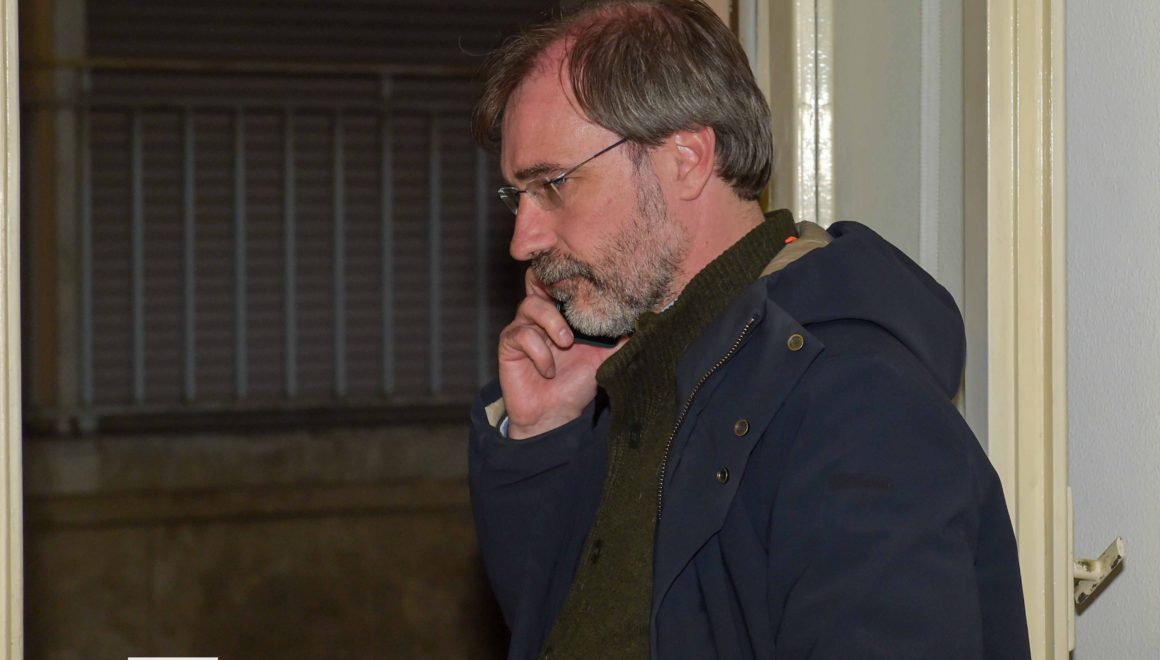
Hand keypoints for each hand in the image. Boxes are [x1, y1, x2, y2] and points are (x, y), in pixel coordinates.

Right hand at [498, 269, 623, 438]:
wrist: (555, 416)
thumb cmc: (577, 385)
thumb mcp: (605, 359)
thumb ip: (620, 339)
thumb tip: (646, 321)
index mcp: (564, 313)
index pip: (561, 281)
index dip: (569, 274)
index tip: (588, 279)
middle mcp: (543, 315)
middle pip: (538, 280)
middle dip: (552, 286)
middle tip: (571, 300)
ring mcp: (524, 327)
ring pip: (531, 305)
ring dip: (552, 323)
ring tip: (566, 343)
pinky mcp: (510, 344)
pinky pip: (521, 334)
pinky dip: (539, 352)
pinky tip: (548, 370)